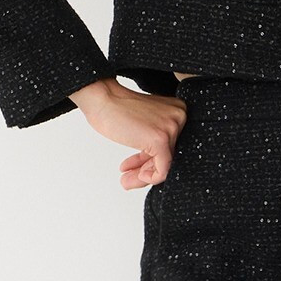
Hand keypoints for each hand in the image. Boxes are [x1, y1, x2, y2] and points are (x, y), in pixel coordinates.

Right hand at [70, 77, 189, 189]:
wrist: (101, 98)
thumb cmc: (115, 109)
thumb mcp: (142, 127)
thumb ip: (151, 143)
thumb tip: (152, 168)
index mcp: (178, 111)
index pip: (171, 146)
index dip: (152, 161)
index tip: (137, 168)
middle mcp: (179, 117)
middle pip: (169, 156)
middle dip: (147, 170)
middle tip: (129, 178)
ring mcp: (172, 128)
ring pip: (165, 165)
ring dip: (144, 176)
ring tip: (126, 181)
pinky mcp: (161, 140)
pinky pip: (162, 170)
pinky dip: (149, 178)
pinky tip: (135, 176)